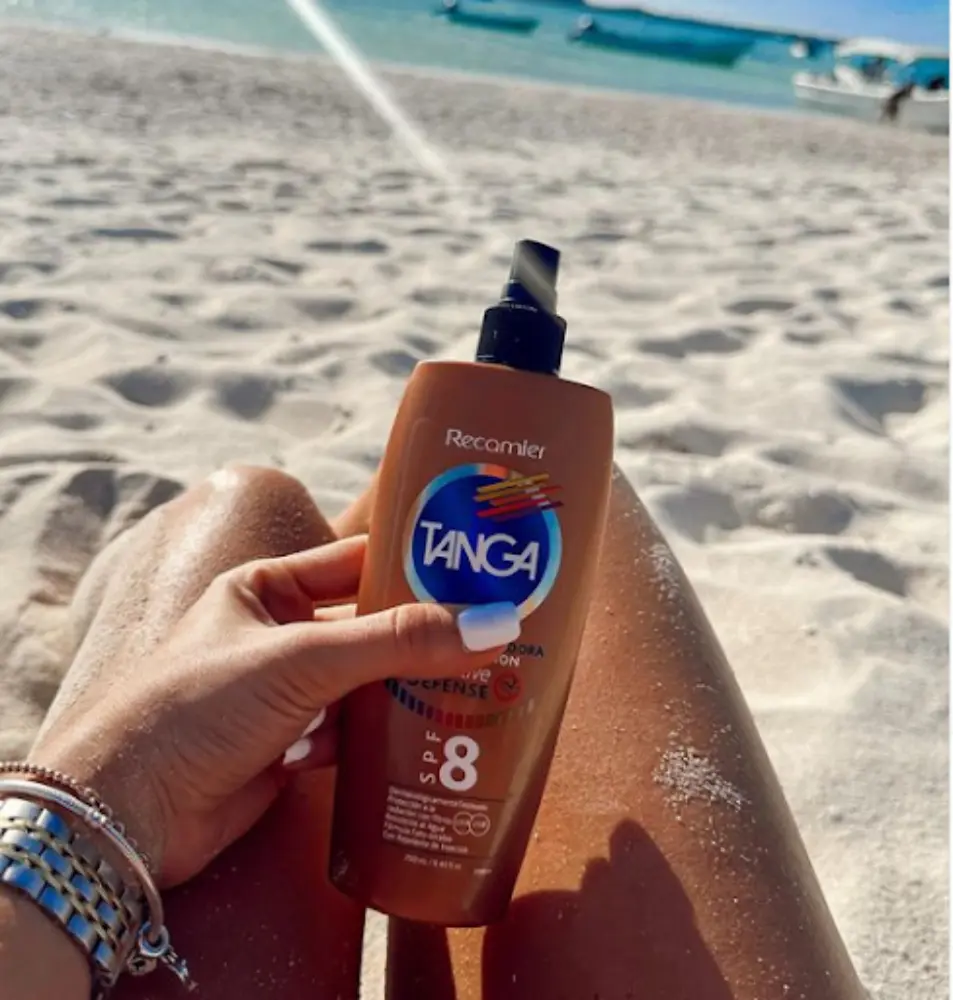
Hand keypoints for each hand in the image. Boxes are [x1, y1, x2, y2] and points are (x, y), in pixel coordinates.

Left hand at [30, 536, 516, 886]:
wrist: (130, 814)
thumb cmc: (199, 707)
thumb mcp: (303, 659)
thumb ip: (397, 642)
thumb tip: (494, 625)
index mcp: (266, 587)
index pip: (357, 562)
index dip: (416, 565)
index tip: (480, 569)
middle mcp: (277, 634)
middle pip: (370, 626)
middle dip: (423, 635)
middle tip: (494, 635)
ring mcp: (285, 692)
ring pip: (368, 682)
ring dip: (409, 689)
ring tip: (478, 686)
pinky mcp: (291, 745)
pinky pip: (354, 731)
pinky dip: (382, 737)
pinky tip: (422, 741)